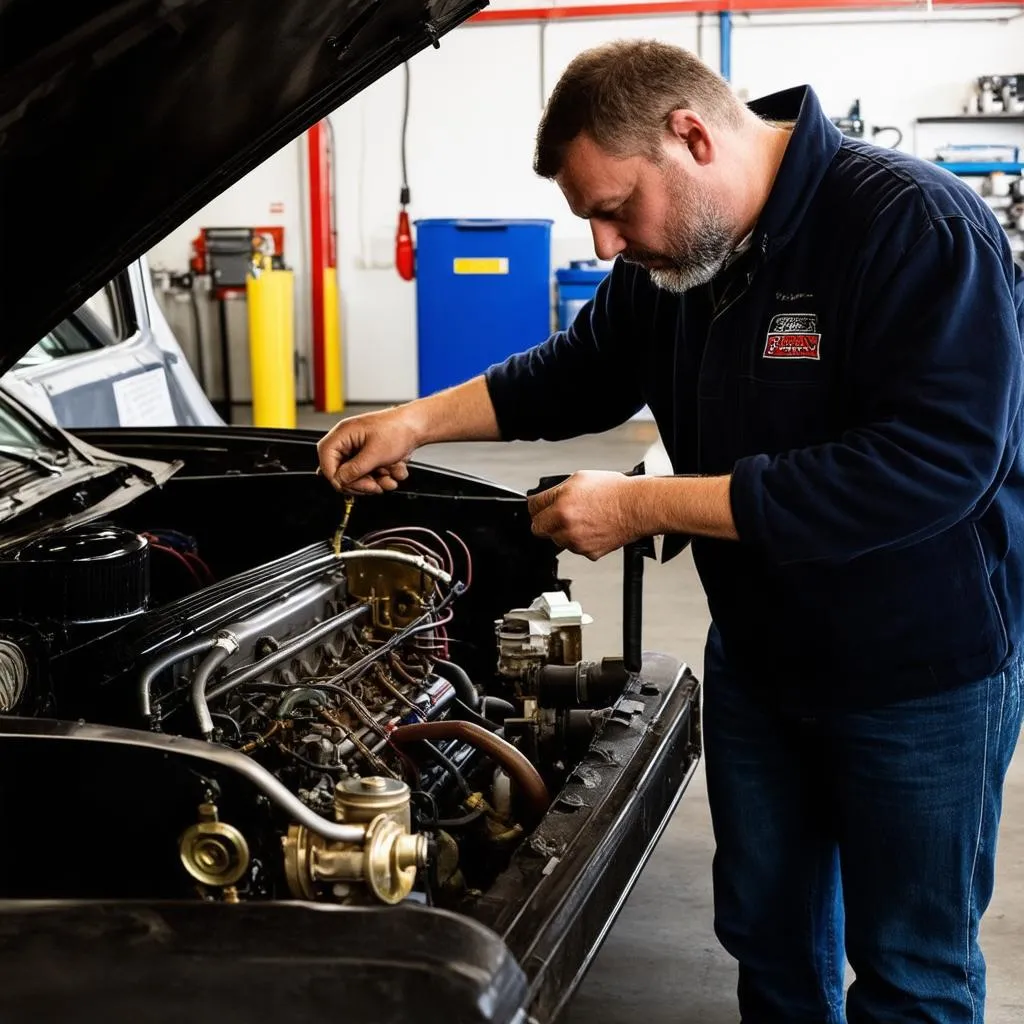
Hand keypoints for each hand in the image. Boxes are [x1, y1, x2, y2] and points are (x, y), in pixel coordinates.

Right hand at [316, 405, 424, 493]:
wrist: (417, 426)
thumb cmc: (397, 429)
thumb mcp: (375, 453)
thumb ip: (355, 470)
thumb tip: (339, 481)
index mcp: (343, 434)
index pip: (326, 459)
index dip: (335, 476)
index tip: (348, 486)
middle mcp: (348, 441)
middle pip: (341, 472)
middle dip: (361, 482)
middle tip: (375, 486)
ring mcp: (358, 449)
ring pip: (358, 476)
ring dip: (376, 481)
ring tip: (390, 477)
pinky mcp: (369, 456)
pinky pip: (371, 474)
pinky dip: (384, 476)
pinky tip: (394, 469)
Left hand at [527, 471, 643, 559]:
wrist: (637, 507)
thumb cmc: (615, 491)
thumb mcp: (579, 479)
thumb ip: (556, 491)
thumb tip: (544, 498)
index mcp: (561, 505)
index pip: (532, 507)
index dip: (536, 505)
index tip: (538, 506)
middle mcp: (565, 525)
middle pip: (538, 528)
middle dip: (545, 521)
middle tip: (557, 515)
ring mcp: (576, 541)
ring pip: (557, 540)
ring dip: (564, 532)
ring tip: (583, 519)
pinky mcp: (588, 552)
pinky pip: (575, 548)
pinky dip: (581, 541)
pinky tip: (592, 528)